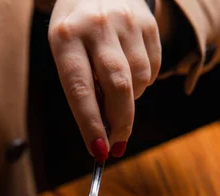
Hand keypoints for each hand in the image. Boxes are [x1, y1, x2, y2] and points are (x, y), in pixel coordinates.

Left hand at [49, 0, 160, 160]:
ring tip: (118, 90)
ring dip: (131, 99)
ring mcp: (125, 21)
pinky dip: (144, 81)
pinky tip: (131, 69)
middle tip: (118, 142)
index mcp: (65, 38)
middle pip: (118, 87)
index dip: (91, 125)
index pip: (80, 90)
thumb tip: (104, 134)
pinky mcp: (148, 21)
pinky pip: (154, 68)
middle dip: (120, 123)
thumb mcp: (67, 55)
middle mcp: (96, 26)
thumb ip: (83, 90)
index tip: (99, 151)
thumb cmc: (77, 33)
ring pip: (139, 81)